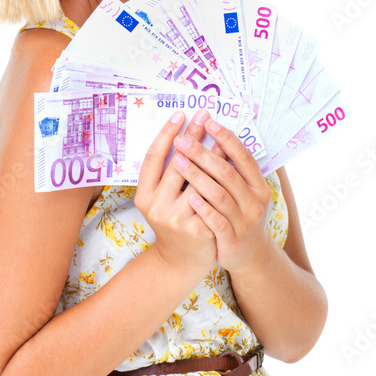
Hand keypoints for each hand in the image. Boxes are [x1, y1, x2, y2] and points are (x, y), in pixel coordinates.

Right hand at [134, 109, 217, 282]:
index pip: (153, 157)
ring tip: (222, 136)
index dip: (166, 133)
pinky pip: (212, 198)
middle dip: (193, 137)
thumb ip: (168, 174)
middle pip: (177, 163)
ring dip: (211, 155)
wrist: (181, 261)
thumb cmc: (174, 221)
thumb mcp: (161, 199)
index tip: (180, 114)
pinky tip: (231, 164)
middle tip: (204, 115)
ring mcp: (176, 219)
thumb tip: (186, 135)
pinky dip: (221, 180)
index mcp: (143, 195)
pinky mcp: (197, 229)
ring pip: (197, 180)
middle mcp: (156, 206)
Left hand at [170, 110, 272, 274]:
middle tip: (183, 139)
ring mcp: (245, 222)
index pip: (244, 157)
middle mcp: (255, 202)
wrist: (250, 256)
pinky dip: (204, 209)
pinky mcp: (232, 240)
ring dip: (198, 176)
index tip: (209, 122)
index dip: (227, 139)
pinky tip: (190, 197)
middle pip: (228, 173)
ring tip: (178, 161)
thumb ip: (236, 170)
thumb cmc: (241, 217)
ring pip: (220, 195)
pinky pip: (217, 221)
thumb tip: (219, 136)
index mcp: (259, 186)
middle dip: (204, 154)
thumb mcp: (247, 193)